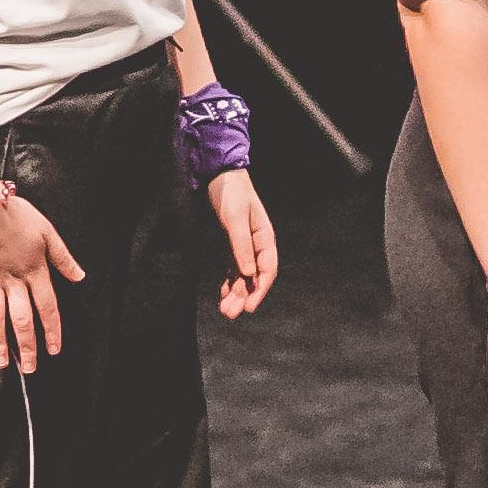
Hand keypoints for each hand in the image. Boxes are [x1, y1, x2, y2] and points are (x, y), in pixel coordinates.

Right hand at [0, 183, 79, 372]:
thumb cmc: (18, 215)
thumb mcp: (49, 234)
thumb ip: (63, 259)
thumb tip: (79, 277)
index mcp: (34, 272)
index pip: (46, 307)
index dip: (52, 330)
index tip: (53, 350)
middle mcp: (12, 281)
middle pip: (21, 319)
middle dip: (25, 346)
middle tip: (28, 368)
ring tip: (0, 362)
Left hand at [206, 168, 277, 318]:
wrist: (220, 174)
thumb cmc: (232, 192)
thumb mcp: (236, 218)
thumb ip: (241, 245)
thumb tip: (247, 272)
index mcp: (265, 237)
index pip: (267, 270)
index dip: (260, 290)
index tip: (249, 307)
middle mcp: (258, 244)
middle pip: (254, 276)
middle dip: (244, 296)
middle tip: (230, 313)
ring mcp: (246, 244)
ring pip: (243, 275)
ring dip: (236, 292)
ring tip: (226, 309)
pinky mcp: (234, 243)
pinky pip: (234, 268)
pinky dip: (230, 281)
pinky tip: (224, 293)